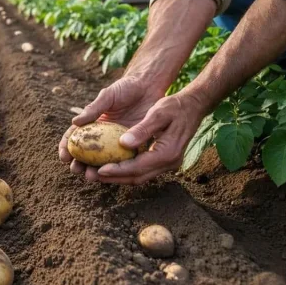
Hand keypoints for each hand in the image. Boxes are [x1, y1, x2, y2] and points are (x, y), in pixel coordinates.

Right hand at [58, 76, 162, 180]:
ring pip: (103, 161)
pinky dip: (117, 169)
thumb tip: (75, 122)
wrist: (150, 87)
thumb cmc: (126, 88)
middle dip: (78, 164)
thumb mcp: (108, 96)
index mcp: (93, 123)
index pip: (75, 137)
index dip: (67, 147)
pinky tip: (112, 175)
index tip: (63, 156)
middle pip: (87, 154)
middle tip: (75, 170)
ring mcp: (118, 142)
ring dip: (95, 170)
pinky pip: (124, 160)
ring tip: (90, 176)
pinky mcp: (134, 145)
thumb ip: (93, 108)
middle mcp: (103, 135)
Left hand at [92, 92, 206, 184]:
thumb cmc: (175, 106)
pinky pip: (143, 170)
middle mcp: (169, 163)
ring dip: (119, 176)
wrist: (193, 106)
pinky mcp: (164, 160)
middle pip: (137, 177)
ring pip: (140, 176)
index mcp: (168, 153)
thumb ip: (142, 129)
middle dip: (114, 178)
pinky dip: (127, 170)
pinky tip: (112, 165)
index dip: (117, 170)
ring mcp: (168, 164)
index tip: (99, 169)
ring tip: (98, 173)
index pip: (138, 167)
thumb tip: (123, 143)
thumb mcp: (158, 113)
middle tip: (93, 175)